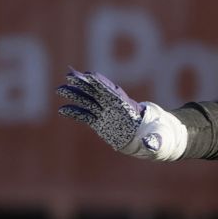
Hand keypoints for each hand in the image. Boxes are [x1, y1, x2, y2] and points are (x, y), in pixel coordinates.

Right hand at [55, 69, 186, 160]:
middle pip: (98, 92)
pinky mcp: (101, 123)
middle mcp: (115, 108)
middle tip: (70, 74)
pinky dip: (75, 112)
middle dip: (84, 83)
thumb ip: (153, 141)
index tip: (89, 75)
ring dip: (76, 94)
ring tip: (60, 89)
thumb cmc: (157, 137)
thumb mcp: (157, 140)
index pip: (113, 93)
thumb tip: (150, 144)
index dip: (101, 84)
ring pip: (89, 101)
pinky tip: (62, 109)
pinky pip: (86, 116)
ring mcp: (107, 114)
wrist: (151, 141)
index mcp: (128, 108)